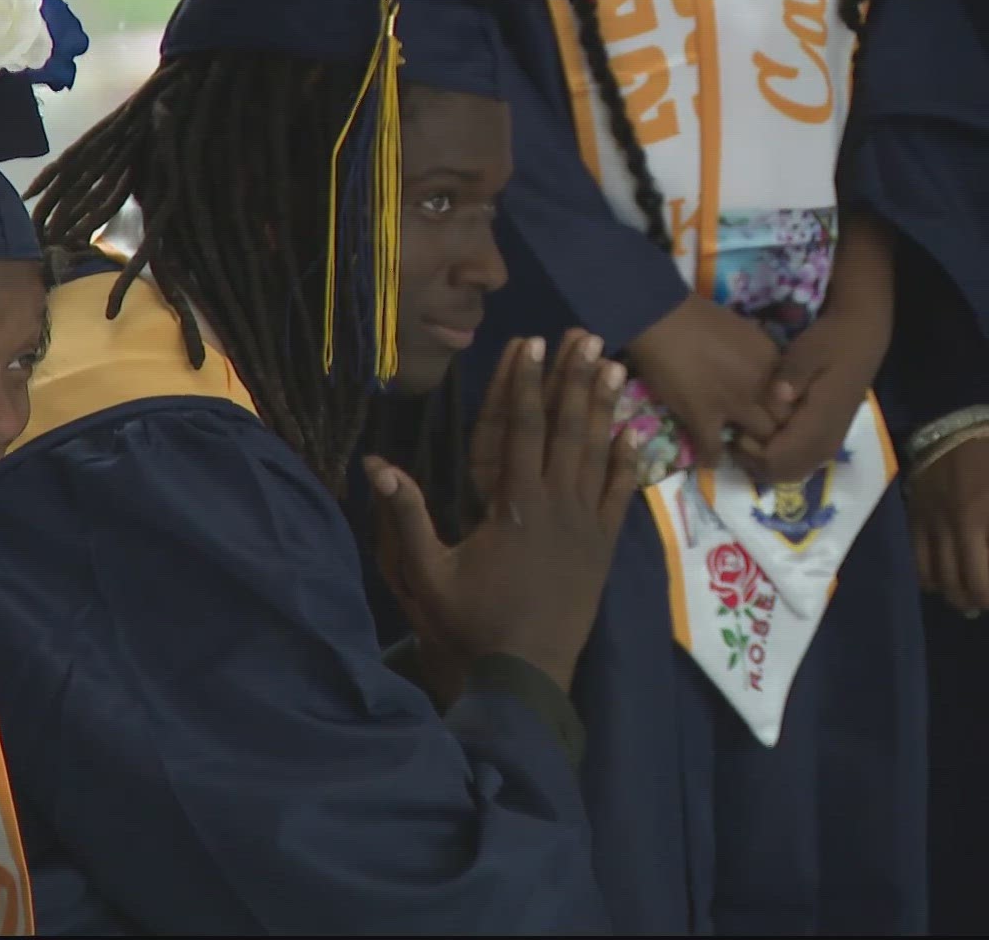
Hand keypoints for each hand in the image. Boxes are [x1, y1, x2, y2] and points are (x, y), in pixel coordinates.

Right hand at [366, 332, 638, 692]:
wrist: (525, 674)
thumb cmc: (470, 623)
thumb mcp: (427, 572)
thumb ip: (407, 516)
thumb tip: (377, 465)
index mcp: (513, 506)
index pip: (519, 430)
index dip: (524, 384)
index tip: (530, 344)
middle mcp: (556, 506)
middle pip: (566, 429)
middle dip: (572, 379)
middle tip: (584, 335)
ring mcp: (585, 526)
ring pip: (598, 454)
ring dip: (604, 407)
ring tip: (614, 365)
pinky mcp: (603, 548)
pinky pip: (619, 495)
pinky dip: (626, 461)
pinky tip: (632, 433)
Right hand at [627, 294, 782, 466]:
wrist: (663, 318)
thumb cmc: (700, 317)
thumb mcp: (746, 333)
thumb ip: (760, 357)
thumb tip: (761, 373)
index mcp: (773, 363)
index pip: (794, 399)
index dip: (787, 411)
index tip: (776, 415)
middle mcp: (761, 387)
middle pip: (783, 423)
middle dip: (777, 435)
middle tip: (764, 441)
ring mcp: (733, 404)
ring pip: (758, 441)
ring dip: (751, 449)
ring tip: (742, 452)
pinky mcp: (702, 416)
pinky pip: (713, 448)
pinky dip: (713, 458)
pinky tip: (711, 461)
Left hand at [735, 305, 889, 483]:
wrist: (863, 338)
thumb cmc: (831, 342)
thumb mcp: (808, 351)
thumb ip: (793, 375)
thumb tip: (779, 395)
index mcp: (821, 422)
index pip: (780, 459)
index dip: (753, 454)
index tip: (736, 433)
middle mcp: (827, 440)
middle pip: (784, 473)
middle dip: (755, 463)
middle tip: (736, 438)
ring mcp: (830, 441)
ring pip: (793, 471)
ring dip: (766, 463)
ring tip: (746, 438)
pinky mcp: (829, 437)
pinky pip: (801, 462)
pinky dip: (779, 458)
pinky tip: (764, 436)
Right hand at [909, 435, 988, 614]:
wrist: (950, 424)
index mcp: (979, 522)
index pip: (983, 583)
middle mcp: (952, 532)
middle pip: (960, 587)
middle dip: (977, 601)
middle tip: (987, 601)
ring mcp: (928, 527)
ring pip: (935, 580)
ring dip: (953, 594)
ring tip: (967, 597)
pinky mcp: (913, 521)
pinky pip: (915, 562)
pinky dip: (928, 579)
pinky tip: (941, 580)